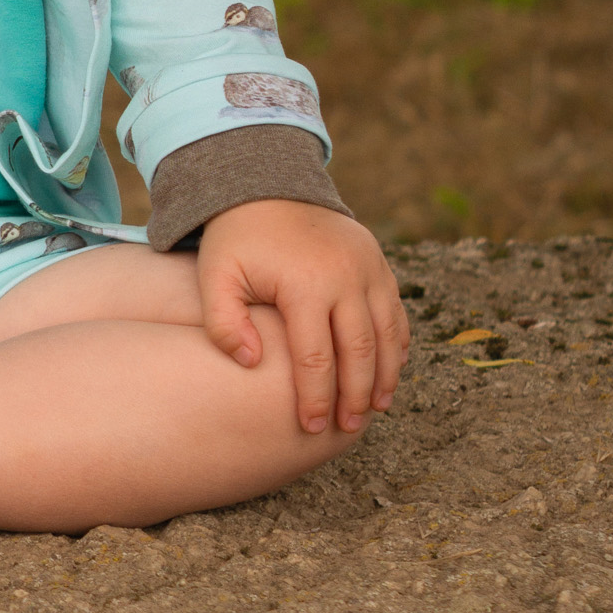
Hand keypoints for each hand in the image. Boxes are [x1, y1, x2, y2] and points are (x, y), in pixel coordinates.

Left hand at [197, 201, 409, 435]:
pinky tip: (390, 370)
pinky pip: (395, 311)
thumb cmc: (236, 239)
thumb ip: (224, 323)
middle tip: (349, 428)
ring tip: (376, 410)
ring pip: (387, 334)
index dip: (316, 398)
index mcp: (304, 284)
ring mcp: (367, 267)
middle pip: (359, 352)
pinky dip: (396, 343)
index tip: (312, 427)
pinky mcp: (377, 261)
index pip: (316, 358)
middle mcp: (345, 276)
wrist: (265, 184)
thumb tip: (252, 363)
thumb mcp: (215, 275)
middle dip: (356, 396)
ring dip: (385, 376)